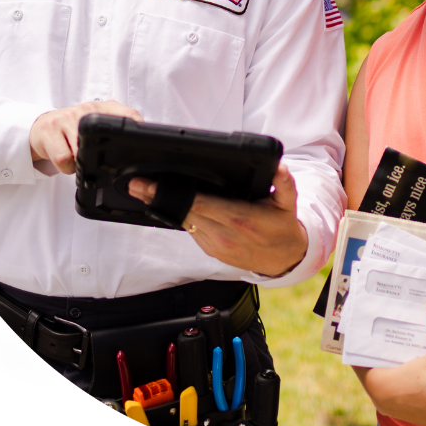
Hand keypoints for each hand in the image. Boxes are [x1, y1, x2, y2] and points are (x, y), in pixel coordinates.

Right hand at [30, 100, 142, 173]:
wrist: (41, 127)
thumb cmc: (74, 128)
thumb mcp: (97, 125)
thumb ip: (116, 130)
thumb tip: (138, 150)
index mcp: (103, 108)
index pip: (129, 115)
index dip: (137, 130)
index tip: (141, 145)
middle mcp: (86, 109)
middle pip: (103, 140)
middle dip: (100, 156)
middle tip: (92, 156)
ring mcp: (66, 118)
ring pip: (81, 152)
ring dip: (80, 163)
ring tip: (77, 157)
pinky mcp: (49, 131)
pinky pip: (64, 160)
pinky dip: (67, 168)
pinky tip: (67, 160)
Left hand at [128, 162, 308, 276]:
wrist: (284, 258)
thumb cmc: (282, 225)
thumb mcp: (288, 202)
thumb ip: (283, 183)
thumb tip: (280, 167)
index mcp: (239, 219)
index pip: (199, 203)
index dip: (173, 193)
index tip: (152, 184)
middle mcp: (223, 235)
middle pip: (184, 213)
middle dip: (158, 198)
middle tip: (137, 184)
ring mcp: (216, 245)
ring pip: (183, 223)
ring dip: (163, 208)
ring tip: (144, 191)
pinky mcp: (211, 250)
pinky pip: (190, 230)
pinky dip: (178, 217)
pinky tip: (166, 204)